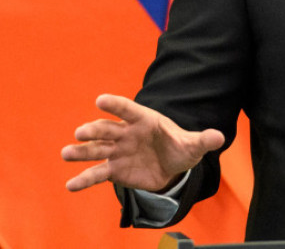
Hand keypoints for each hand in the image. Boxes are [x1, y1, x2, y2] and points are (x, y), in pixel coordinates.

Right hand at [61, 94, 223, 192]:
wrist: (171, 167)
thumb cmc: (180, 148)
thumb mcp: (193, 145)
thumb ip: (203, 140)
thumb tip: (219, 137)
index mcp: (145, 120)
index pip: (128, 109)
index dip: (116, 105)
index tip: (100, 100)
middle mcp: (127, 133)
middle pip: (107, 129)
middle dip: (94, 130)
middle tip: (80, 133)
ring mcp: (118, 151)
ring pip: (96, 149)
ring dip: (81, 151)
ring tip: (66, 154)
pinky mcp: (114, 169)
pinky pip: (96, 173)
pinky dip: (84, 179)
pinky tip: (70, 186)